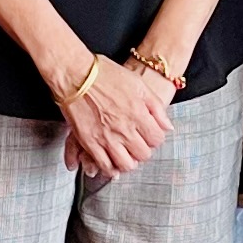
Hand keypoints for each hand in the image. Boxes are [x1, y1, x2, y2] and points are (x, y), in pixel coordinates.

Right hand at [55, 54, 171, 179]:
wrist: (75, 74)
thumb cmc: (105, 75)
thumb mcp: (138, 85)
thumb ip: (156, 108)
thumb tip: (167, 127)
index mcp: (138, 114)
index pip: (157, 140)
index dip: (154, 138)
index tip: (149, 134)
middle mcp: (124, 129)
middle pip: (143, 155)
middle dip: (143, 150)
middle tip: (137, 144)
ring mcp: (106, 138)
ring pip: (125, 164)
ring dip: (128, 161)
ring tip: (125, 154)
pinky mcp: (89, 142)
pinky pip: (103, 165)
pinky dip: (109, 168)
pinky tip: (111, 163)